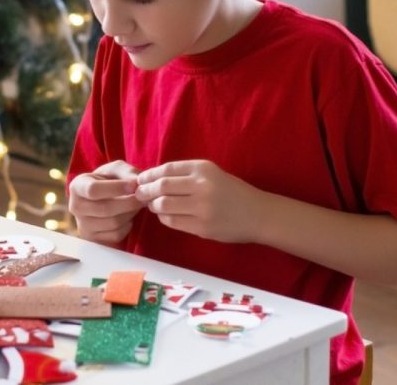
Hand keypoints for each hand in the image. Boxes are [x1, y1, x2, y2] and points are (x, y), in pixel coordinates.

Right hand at [68, 160, 142, 244]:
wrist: (103, 199)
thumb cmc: (109, 181)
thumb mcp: (116, 170)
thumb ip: (127, 172)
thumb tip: (137, 184)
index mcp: (77, 186)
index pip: (93, 190)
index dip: (116, 188)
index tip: (134, 185)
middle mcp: (75, 207)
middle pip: (105, 209)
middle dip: (129, 202)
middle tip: (143, 196)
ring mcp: (83, 226)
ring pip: (113, 223)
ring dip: (130, 213)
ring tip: (136, 204)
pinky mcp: (94, 240)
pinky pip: (116, 235)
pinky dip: (128, 226)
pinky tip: (128, 216)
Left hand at [135, 160, 263, 242]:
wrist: (257, 214)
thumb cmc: (232, 192)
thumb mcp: (212, 174)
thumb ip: (185, 175)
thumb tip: (152, 178)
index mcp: (204, 169)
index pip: (167, 169)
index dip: (149, 175)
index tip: (140, 179)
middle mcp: (202, 186)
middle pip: (161, 187)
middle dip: (145, 191)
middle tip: (139, 194)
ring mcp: (202, 208)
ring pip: (164, 206)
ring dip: (153, 206)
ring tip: (152, 205)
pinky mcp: (202, 227)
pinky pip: (173, 222)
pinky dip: (164, 218)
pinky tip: (165, 215)